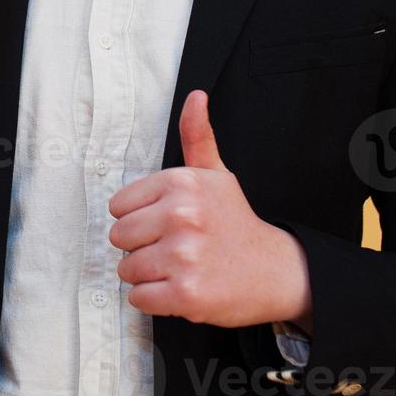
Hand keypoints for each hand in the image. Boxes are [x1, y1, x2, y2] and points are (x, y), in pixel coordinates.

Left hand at [108, 90, 312, 329]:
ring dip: (147, 274)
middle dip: (140, 247)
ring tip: (178, 268)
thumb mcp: (216, 175)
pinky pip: (139, 298)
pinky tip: (180, 288)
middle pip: (118, 237)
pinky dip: (153, 299)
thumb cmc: (235, 222)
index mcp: (181, 182)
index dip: (139, 218)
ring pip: (126, 269)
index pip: (118, 206)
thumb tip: (196, 96)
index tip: (167, 223)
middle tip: (173, 248)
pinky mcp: (186, 294)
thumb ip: (197, 136)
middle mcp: (181, 215)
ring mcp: (184, 256)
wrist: (277, 271)